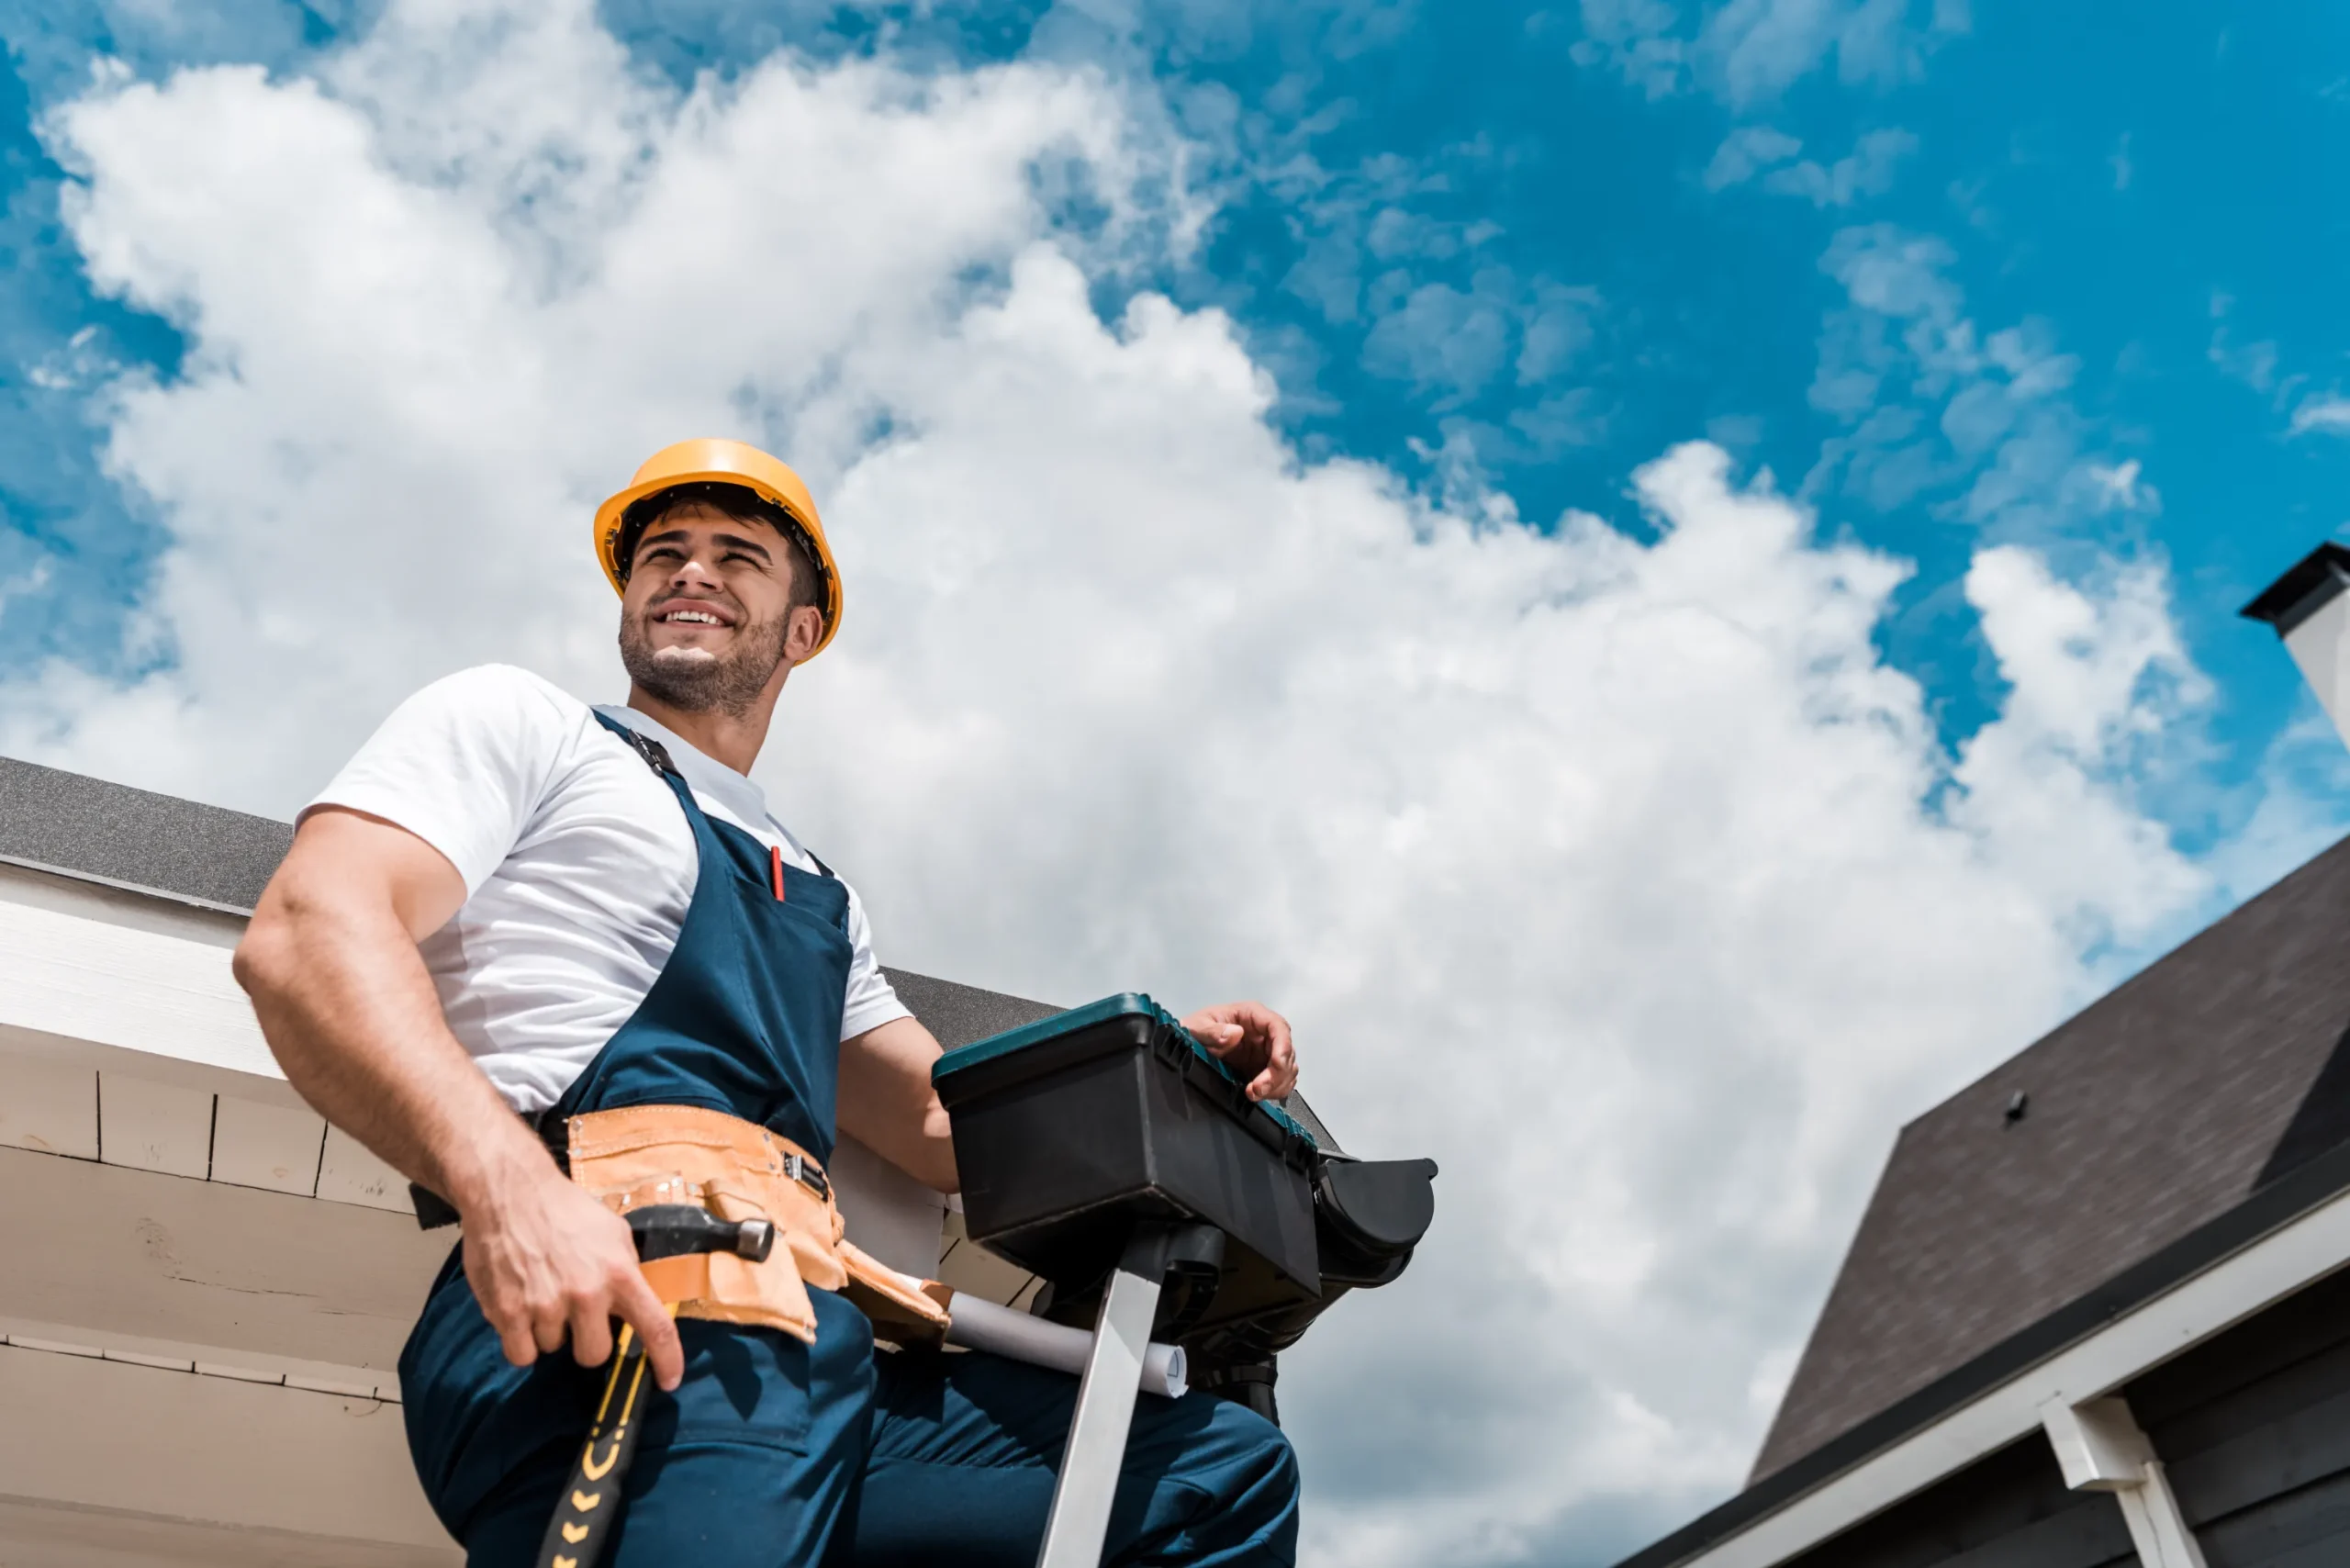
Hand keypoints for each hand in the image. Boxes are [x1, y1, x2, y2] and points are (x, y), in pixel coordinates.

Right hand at [459, 1166, 685, 1391]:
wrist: (510, 1192)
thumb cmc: (565, 1210)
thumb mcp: (613, 1231)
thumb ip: (627, 1268)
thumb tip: (636, 1302)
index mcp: (620, 1273)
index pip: (656, 1327)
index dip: (667, 1360)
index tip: (670, 1381)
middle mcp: (586, 1294)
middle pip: (594, 1354)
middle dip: (586, 1341)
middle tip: (575, 1315)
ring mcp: (545, 1306)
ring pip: (552, 1350)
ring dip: (548, 1332)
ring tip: (540, 1294)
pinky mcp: (508, 1313)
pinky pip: (520, 1354)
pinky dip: (520, 1340)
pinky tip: (519, 1311)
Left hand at [1181, 1001, 1298, 1102]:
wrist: (1185, 1047)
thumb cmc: (1193, 1031)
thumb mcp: (1196, 1027)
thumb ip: (1213, 1031)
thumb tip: (1236, 1034)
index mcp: (1251, 1015)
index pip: (1277, 1026)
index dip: (1283, 1045)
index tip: (1277, 1065)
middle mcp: (1263, 1032)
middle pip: (1286, 1050)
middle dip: (1277, 1073)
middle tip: (1257, 1089)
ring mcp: (1265, 1051)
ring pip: (1287, 1067)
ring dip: (1277, 1084)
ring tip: (1254, 1094)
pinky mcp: (1262, 1068)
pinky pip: (1281, 1080)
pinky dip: (1275, 1090)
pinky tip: (1258, 1095)